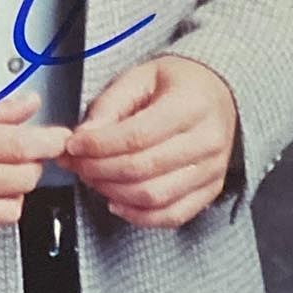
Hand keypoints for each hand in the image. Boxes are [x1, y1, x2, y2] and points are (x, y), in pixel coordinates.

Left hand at [59, 55, 237, 228]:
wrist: (219, 93)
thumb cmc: (179, 83)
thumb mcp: (141, 76)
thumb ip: (111, 105)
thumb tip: (85, 136)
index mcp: (190, 105)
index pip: (137, 136)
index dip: (98, 145)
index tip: (73, 145)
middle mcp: (207, 140)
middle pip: (143, 169)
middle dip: (99, 170)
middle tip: (76, 163)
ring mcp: (212, 170)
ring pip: (154, 197)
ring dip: (113, 193)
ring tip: (92, 178)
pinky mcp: (211, 190)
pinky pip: (172, 215)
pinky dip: (138, 216)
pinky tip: (116, 201)